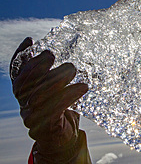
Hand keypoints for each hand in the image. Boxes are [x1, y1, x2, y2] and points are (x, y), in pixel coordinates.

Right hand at [10, 37, 87, 157]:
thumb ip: (55, 75)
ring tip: (72, 69)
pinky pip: (56, 108)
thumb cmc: (62, 111)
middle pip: (24, 83)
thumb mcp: (57, 90)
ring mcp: (33, 116)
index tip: (30, 41)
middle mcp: (25, 104)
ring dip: (57, 79)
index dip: (20, 56)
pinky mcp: (47, 126)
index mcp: (25, 94)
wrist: (64, 140)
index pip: (17, 73)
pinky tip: (82, 87)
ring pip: (39, 95)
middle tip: (51, 54)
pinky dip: (70, 94)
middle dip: (37, 66)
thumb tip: (68, 52)